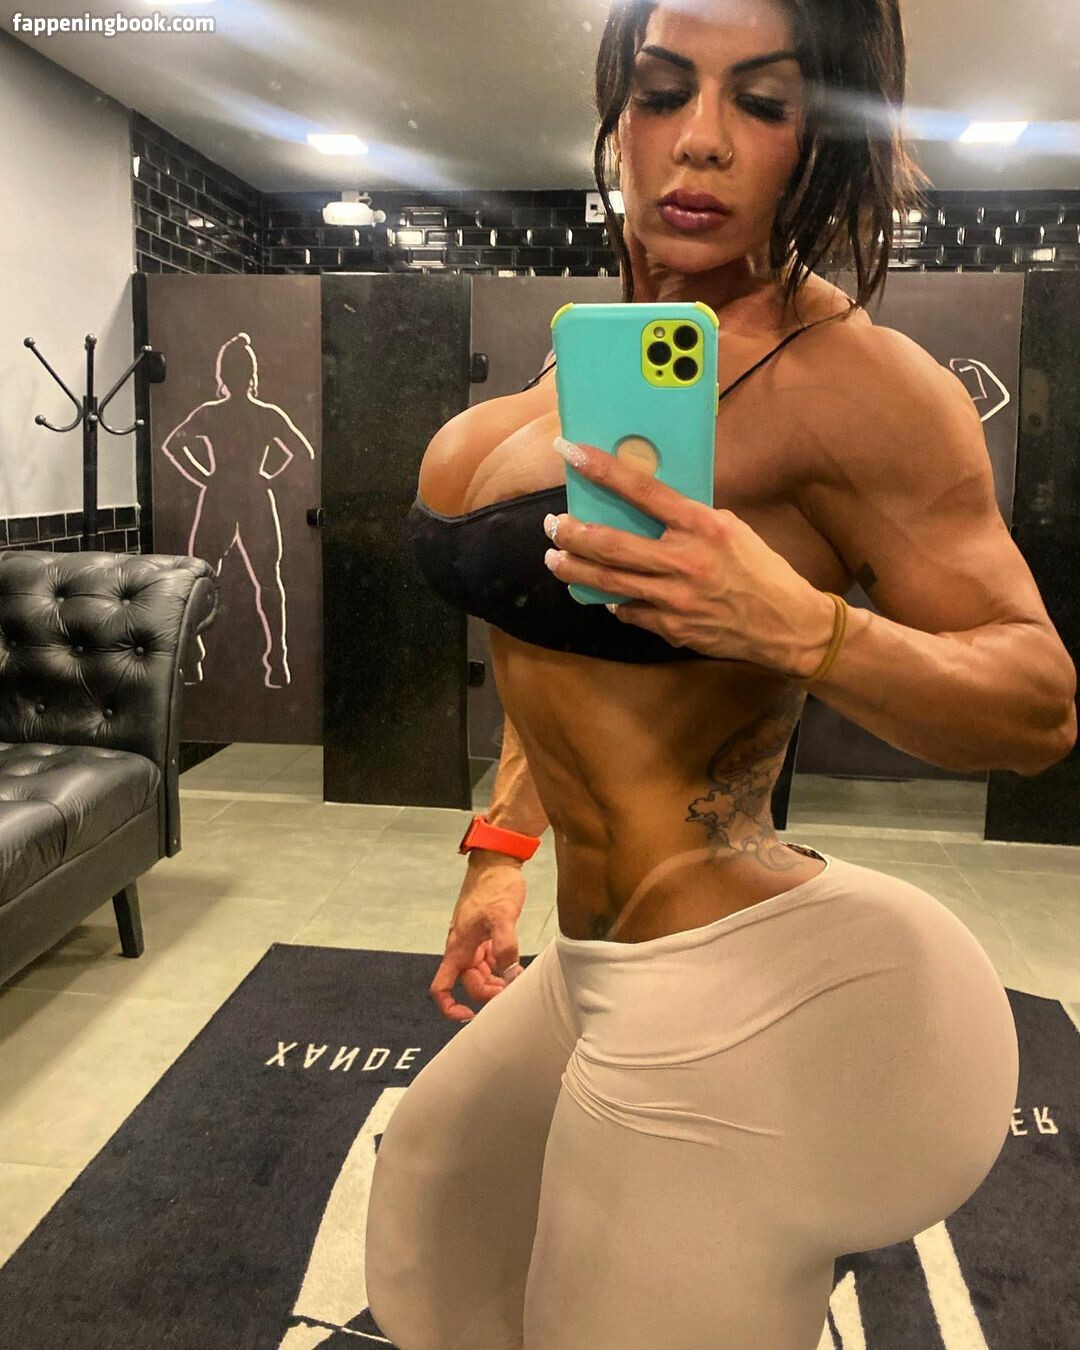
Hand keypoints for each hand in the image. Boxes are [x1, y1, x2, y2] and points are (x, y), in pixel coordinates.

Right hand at [429, 860, 526, 1023]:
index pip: (441, 986)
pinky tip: (517, 968)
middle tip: (511, 989)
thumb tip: (510, 976)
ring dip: (497, 981)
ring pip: (481, 974)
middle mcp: (463, 948)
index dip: (449, 1006)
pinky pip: (491, 961)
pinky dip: (502, 968)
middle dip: (487, 992)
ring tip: (517, 979)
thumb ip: (505, 947)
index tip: (468, 1014)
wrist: (498, 862)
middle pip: (469, 984)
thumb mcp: (502, 916)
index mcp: (458, 947)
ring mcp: (475, 942)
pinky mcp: (487, 936)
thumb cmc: (495, 886)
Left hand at [544, 436, 835, 677]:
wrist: (786, 625)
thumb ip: (687, 518)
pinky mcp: (672, 627)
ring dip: (574, 570)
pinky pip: (628, 611)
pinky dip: (611, 600)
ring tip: (555, 560)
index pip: (643, 490)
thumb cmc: (760, 570)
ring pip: (609, 582)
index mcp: (703, 526)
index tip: (570, 452)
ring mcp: (676, 598)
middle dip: (573, 533)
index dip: (602, 469)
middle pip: (611, 544)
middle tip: (552, 525)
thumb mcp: (730, 528)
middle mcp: (686, 561)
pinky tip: (598, 592)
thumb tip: (644, 503)